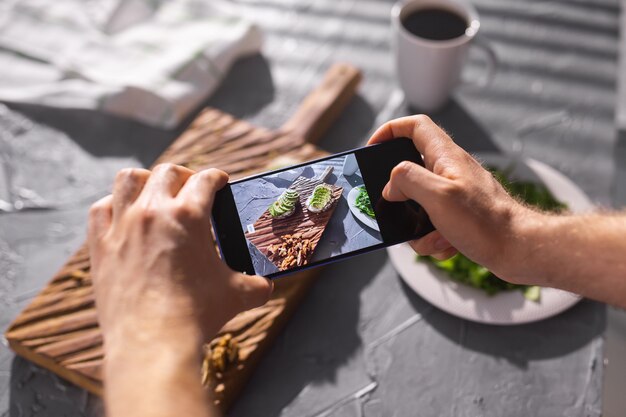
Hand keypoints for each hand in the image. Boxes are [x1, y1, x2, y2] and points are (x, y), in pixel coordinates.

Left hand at [88, 164, 272, 348]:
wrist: (152, 343)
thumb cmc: (196, 316)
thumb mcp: (237, 295)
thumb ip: (257, 284)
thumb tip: (266, 286)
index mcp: (188, 216)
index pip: (206, 180)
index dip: (218, 177)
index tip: (220, 182)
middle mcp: (153, 212)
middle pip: (168, 172)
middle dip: (185, 175)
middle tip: (192, 188)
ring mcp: (122, 227)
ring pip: (129, 180)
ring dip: (146, 180)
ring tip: (156, 192)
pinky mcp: (101, 247)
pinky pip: (101, 209)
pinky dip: (114, 205)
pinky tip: (124, 215)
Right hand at [368, 115, 536, 283]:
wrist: (522, 250)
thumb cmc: (486, 222)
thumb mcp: (438, 196)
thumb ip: (407, 180)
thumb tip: (391, 186)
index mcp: (446, 157)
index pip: (414, 126)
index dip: (389, 131)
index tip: (372, 149)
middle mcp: (451, 171)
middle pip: (410, 171)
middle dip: (400, 197)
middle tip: (396, 211)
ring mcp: (457, 193)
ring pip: (419, 204)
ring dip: (418, 225)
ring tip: (435, 236)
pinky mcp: (462, 216)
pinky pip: (434, 224)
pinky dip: (435, 238)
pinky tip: (448, 246)